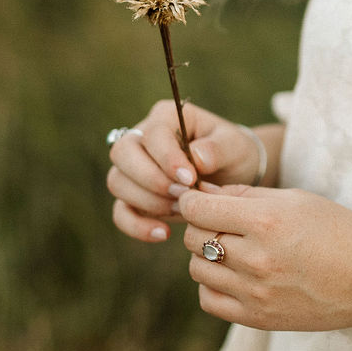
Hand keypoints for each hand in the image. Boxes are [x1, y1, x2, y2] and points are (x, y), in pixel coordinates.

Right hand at [107, 99, 264, 243]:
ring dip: (148, 201)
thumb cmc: (232, 152)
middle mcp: (142, 138)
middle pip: (122, 153)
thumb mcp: (234, 146)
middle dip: (151, 179)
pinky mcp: (134, 196)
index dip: (167, 158)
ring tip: (182, 209)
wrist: (233, 175)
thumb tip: (196, 158)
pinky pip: (120, 211)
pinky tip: (164, 233)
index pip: (152, 133)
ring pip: (117, 182)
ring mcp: (133, 168)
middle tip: (182, 194)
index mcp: (166, 116)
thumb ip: (218, 149)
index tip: (191, 179)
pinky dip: (136, 226)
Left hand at [180, 183, 351, 330]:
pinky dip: (212, 285)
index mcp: (266, 222)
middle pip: (192, 239)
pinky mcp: (258, 319)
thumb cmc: (337, 229)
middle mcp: (257, 259)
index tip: (198, 198)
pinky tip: (233, 274)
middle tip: (219, 220)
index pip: (198, 209)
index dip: (191, 200)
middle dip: (199, 225)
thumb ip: (243, 195)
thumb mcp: (294, 199)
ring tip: (230, 247)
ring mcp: (256, 294)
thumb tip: (200, 194)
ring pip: (197, 269)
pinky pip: (209, 300)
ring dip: (205, 255)